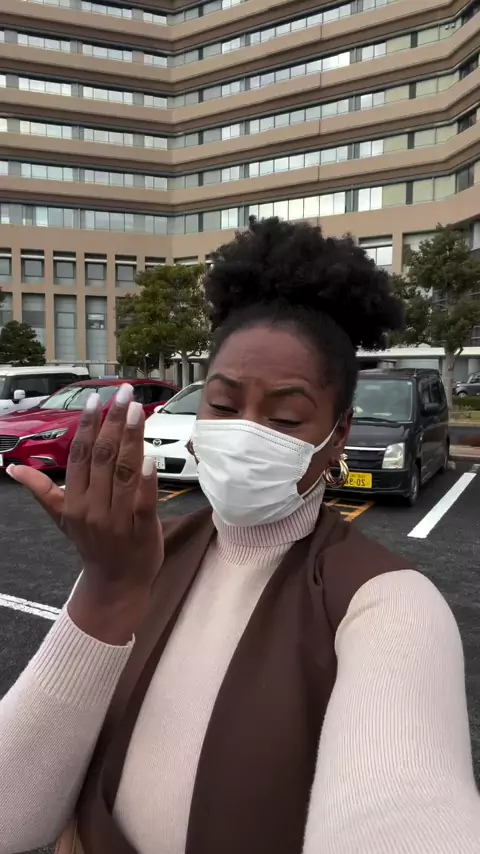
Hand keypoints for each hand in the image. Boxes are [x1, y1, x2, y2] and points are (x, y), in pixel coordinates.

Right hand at [8, 383, 161, 642]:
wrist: (115, 584)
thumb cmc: (92, 544)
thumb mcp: (62, 518)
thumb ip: (42, 490)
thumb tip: (11, 469)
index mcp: (73, 501)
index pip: (79, 456)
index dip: (87, 426)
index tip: (95, 400)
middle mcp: (92, 508)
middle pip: (103, 458)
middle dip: (113, 422)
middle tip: (125, 394)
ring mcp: (118, 520)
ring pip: (124, 473)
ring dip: (131, 439)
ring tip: (138, 411)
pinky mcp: (142, 530)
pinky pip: (143, 502)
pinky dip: (146, 479)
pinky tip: (150, 456)